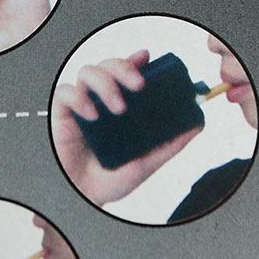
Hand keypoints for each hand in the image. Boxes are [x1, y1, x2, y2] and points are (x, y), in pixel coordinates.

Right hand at [51, 51, 201, 206]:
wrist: (84, 200)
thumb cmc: (110, 180)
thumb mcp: (147, 162)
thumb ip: (170, 144)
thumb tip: (197, 126)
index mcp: (120, 107)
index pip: (125, 73)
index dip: (134, 60)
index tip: (146, 58)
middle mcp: (100, 101)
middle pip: (108, 65)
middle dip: (124, 67)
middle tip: (139, 85)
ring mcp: (81, 106)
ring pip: (87, 72)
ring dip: (105, 83)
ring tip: (118, 108)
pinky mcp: (61, 115)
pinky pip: (65, 92)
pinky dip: (79, 98)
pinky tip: (91, 115)